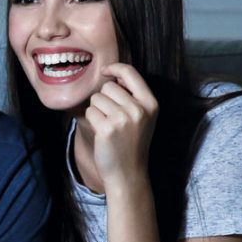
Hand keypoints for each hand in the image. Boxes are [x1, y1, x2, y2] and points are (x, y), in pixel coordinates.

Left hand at [83, 64, 156, 186]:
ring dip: (97, 110)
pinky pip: (90, 112)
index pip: (130, 73)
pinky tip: (101, 133)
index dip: (115, 68)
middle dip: (104, 98)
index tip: (105, 71)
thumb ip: (132, 95)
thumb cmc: (132, 143)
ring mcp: (123, 119)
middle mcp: (138, 109)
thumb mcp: (142, 117)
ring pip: (96, 98)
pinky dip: (91, 121)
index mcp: (150, 103)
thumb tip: (113, 74)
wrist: (128, 173)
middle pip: (108, 86)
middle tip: (111, 117)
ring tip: (108, 126)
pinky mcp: (106, 129)